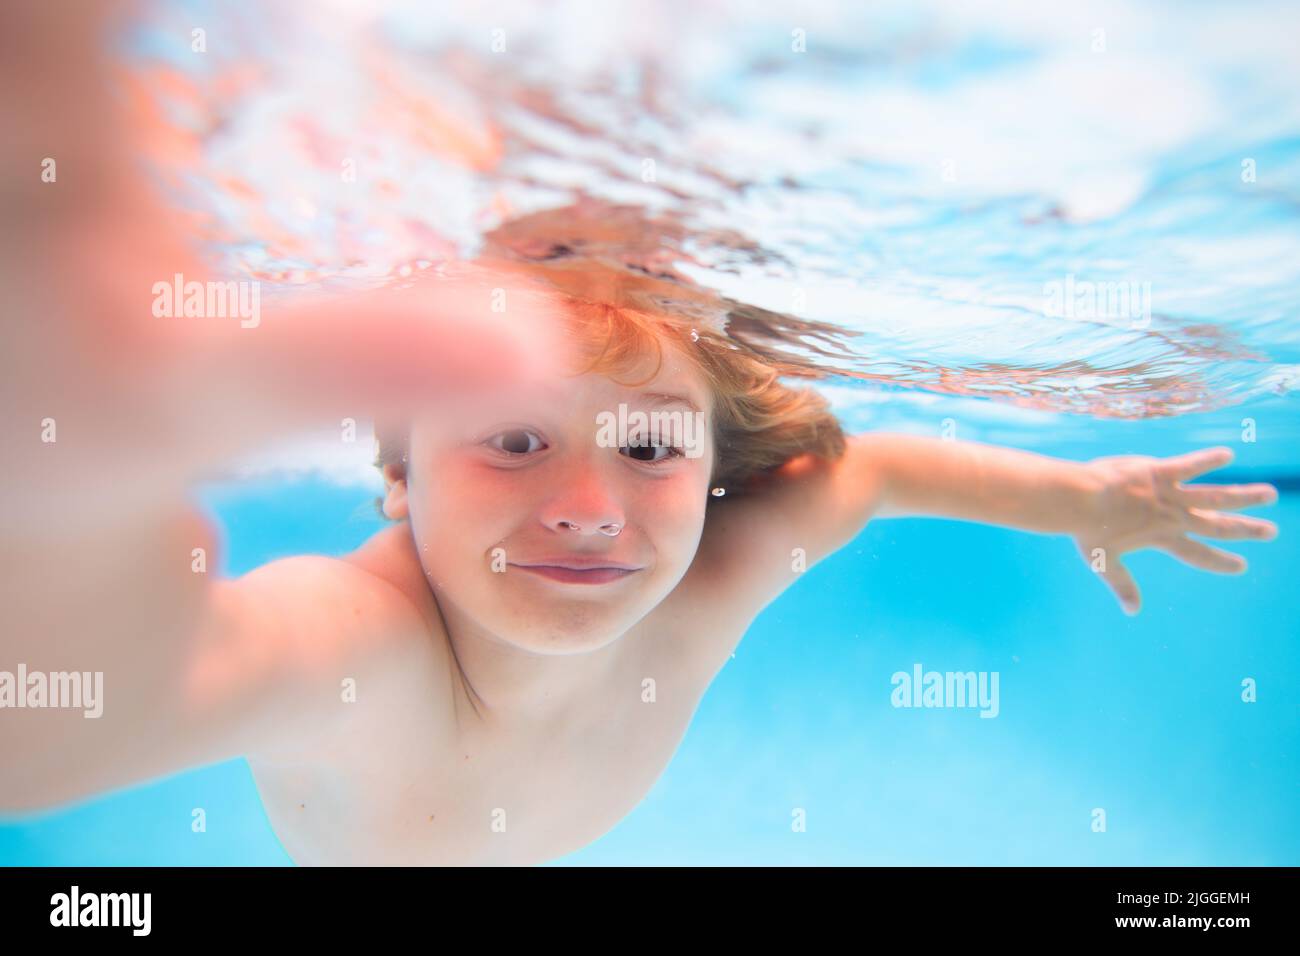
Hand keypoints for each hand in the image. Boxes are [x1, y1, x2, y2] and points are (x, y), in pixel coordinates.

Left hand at [1073, 446, 1278, 614]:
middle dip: (1246, 530)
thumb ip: (1122, 585)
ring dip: (1244, 496)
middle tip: (1271, 531)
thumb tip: (1132, 612)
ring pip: (1216, 496)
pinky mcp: (1159, 472)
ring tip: (1270, 493)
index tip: (1241, 566)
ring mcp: (1169, 495)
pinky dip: (1208, 459)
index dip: (1220, 562)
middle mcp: (1172, 518)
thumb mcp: (1104, 562)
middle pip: (1217, 526)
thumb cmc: (1086, 530)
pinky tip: (1228, 454)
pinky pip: (1190, 465)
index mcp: (1161, 538)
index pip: (1198, 554)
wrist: (1078, 501)